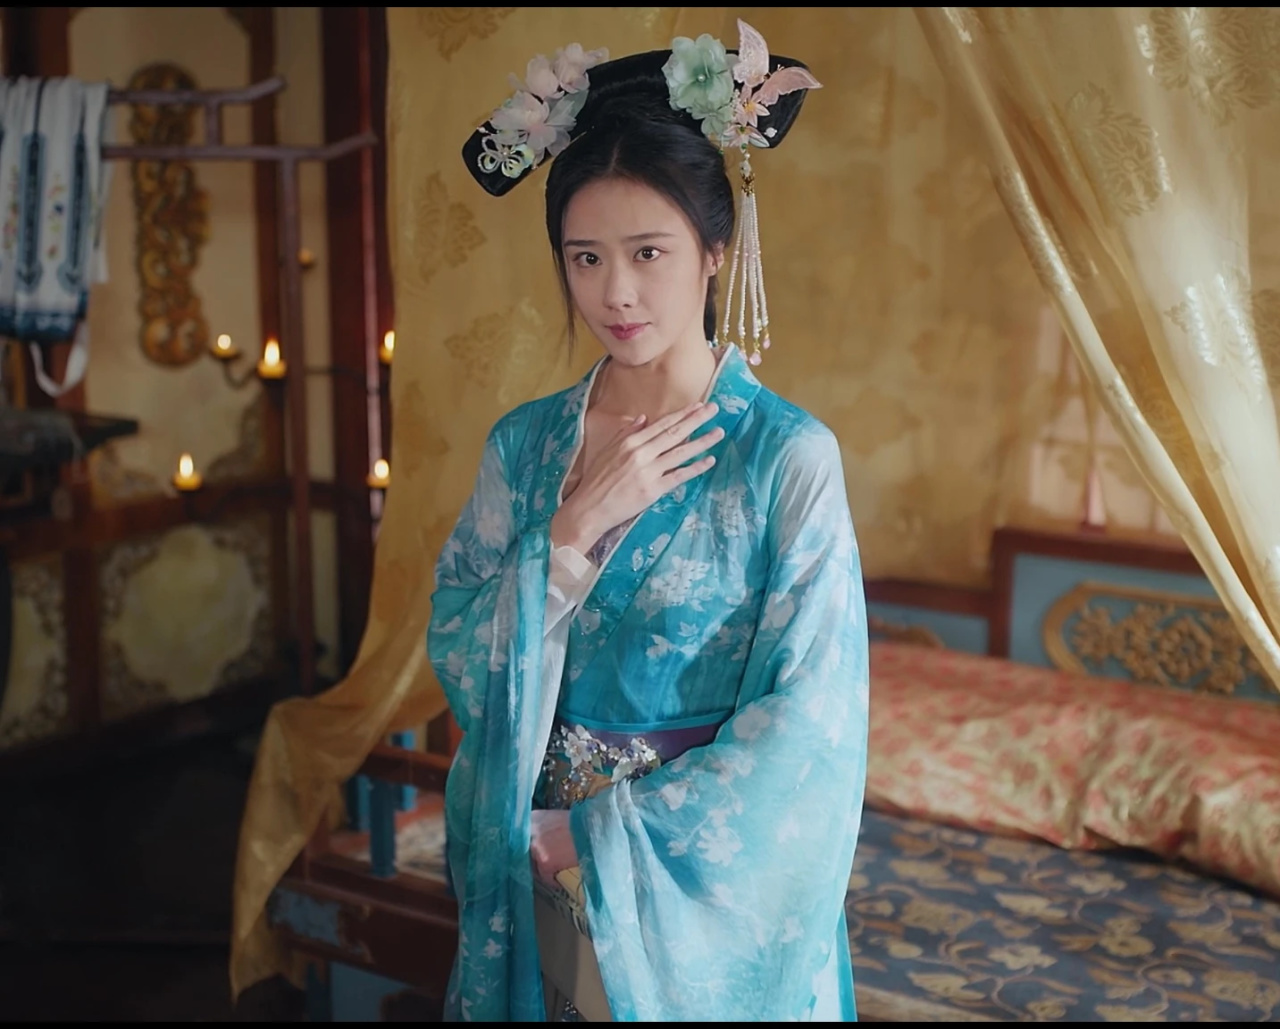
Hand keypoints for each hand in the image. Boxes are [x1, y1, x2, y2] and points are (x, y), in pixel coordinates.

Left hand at [530, 809, 577, 884]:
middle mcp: (529, 831)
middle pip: (525, 852)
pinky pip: (546, 877)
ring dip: (543, 871)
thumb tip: (543, 841)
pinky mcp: (544, 862)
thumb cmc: (581, 824)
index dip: (530, 847)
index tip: (536, 854)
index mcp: (533, 818)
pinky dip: (553, 881)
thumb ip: (546, 828)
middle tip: (546, 865)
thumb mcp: (559, 819)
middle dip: (533, 859)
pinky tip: (561, 879)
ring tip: (555, 872)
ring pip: (533, 867)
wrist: (595, 829)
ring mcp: (535, 847)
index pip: (523, 837)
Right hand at [551, 401, 722, 552]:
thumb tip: (643, 418)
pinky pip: (679, 476)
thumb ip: (626, 433)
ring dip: (702, 441)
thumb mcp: (608, 450)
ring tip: (719, 432)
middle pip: (674, 434)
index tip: (697, 406)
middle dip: (696, 420)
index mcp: (630, 442)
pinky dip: (695, 468)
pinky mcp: (653, 490)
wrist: (589, 507)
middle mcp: (641, 453)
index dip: (681, 415)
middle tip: (714, 409)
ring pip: (680, 453)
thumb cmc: (596, 480)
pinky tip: (709, 460)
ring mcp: (649, 471)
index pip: (662, 425)